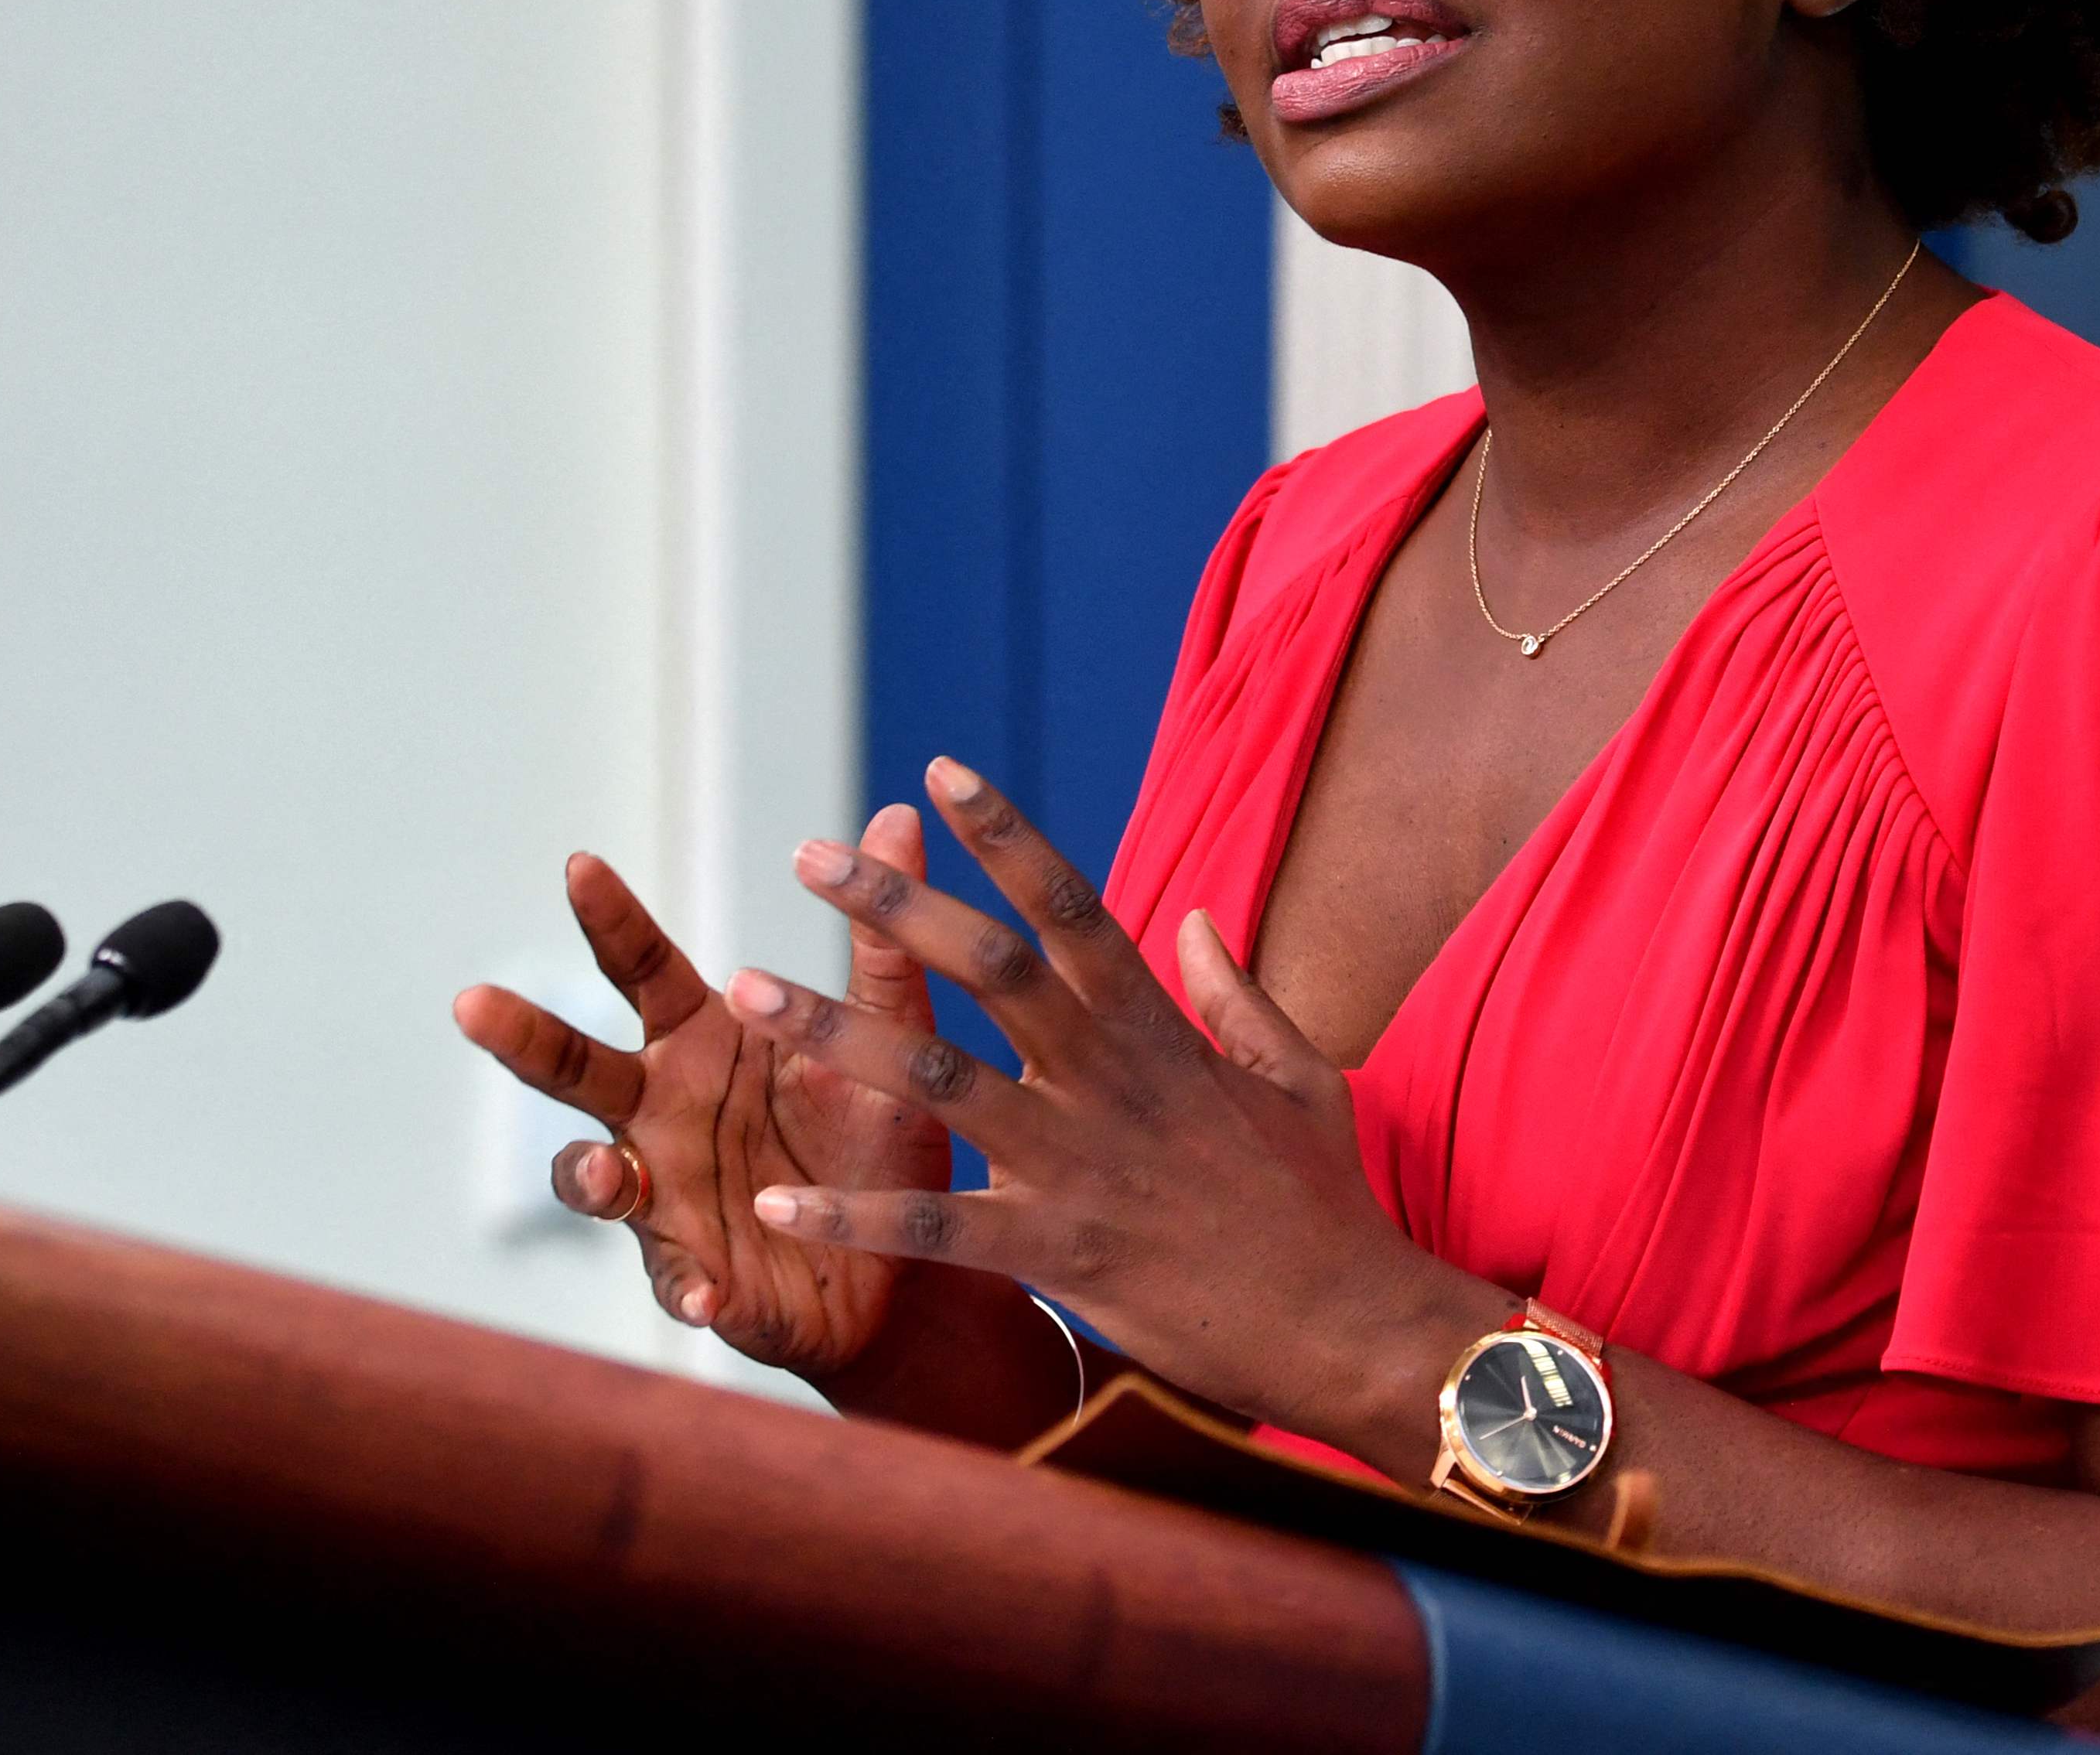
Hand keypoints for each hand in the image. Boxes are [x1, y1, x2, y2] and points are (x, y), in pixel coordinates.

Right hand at [449, 810, 950, 1375]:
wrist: (907, 1268)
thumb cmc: (880, 1139)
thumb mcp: (893, 1037)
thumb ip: (883, 942)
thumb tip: (898, 815)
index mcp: (705, 1043)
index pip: (643, 970)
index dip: (610, 919)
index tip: (579, 863)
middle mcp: (663, 1113)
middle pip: (576, 1066)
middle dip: (524, 1036)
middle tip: (473, 1002)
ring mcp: (664, 1197)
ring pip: (590, 1177)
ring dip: (586, 1174)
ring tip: (605, 1174)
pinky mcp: (695, 1277)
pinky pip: (674, 1283)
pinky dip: (683, 1288)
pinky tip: (703, 1297)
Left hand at [737, 758, 1491, 1456]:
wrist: (1351, 1328)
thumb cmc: (1323, 1205)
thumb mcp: (1300, 1077)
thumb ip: (1236, 997)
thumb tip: (1194, 920)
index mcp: (1161, 1034)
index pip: (1074, 907)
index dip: (1008, 833)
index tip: (940, 771)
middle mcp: (1110, 1083)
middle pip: (989, 969)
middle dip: (895, 907)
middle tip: (809, 855)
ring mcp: (1080, 1168)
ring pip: (936, 1083)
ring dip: (834, 1033)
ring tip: (748, 990)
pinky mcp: (1059, 1257)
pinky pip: (936, 1229)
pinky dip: (853, 1212)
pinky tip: (775, 1199)